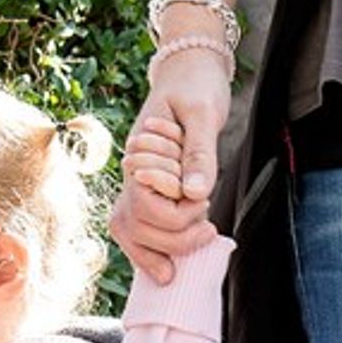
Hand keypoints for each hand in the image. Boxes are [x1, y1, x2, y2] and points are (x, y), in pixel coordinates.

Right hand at [111, 46, 229, 283]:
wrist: (189, 70)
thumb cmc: (195, 86)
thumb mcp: (203, 113)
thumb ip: (199, 153)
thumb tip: (195, 194)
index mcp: (140, 152)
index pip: (144, 205)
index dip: (176, 216)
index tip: (204, 205)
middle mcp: (132, 171)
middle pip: (135, 226)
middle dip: (175, 237)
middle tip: (210, 228)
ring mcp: (136, 181)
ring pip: (131, 232)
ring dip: (164, 247)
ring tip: (201, 236)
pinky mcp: (147, 189)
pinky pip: (136, 230)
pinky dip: (149, 253)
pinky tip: (167, 272)